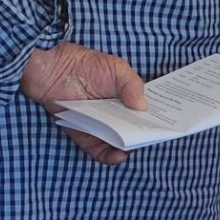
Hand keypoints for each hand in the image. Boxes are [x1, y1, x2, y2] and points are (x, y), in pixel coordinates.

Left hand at [20, 41, 147, 166]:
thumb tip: (144, 107)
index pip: (144, 113)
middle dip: (143, 135)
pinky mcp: (84, 135)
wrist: (52, 69)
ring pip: (118, 143)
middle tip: (150, 136)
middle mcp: (114, 114)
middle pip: (133, 130)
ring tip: (132, 146)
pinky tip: (118, 154)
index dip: (156, 120)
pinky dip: (109, 156)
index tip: (168, 125)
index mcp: (125, 98)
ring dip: (127, 147)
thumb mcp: (115, 68)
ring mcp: (100, 126)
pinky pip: (99, 150)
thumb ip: (132, 84)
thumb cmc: (83, 64)